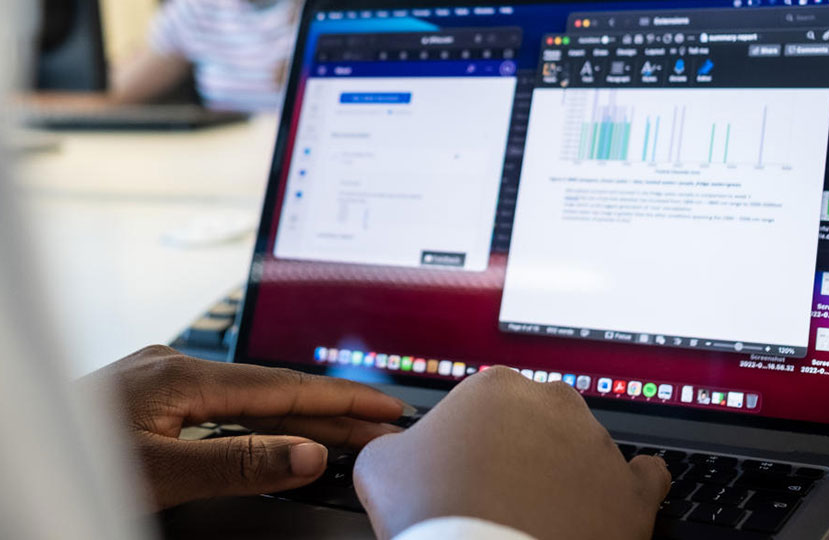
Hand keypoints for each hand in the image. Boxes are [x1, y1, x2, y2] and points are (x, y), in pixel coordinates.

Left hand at [85, 345, 408, 509]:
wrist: (13, 454)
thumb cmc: (70, 462)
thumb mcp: (157, 474)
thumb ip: (237, 463)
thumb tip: (308, 455)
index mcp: (182, 377)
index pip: (283, 389)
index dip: (341, 402)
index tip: (385, 410)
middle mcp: (174, 367)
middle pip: (272, 389)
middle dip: (330, 408)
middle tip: (380, 425)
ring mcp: (161, 378)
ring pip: (247, 396)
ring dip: (297, 415)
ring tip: (345, 431)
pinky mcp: (151, 396)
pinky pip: (223, 403)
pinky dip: (259, 418)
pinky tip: (274, 429)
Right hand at [354, 367, 670, 539]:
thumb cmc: (437, 515)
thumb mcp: (382, 467)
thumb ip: (395, 443)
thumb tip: (400, 448)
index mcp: (496, 388)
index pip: (485, 407)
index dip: (471, 443)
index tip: (463, 470)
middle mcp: (553, 404)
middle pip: (536, 422)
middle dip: (520, 450)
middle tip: (497, 492)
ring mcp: (597, 445)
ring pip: (583, 448)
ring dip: (565, 472)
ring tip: (539, 513)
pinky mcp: (630, 491)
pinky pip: (642, 477)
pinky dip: (625, 487)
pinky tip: (608, 500)